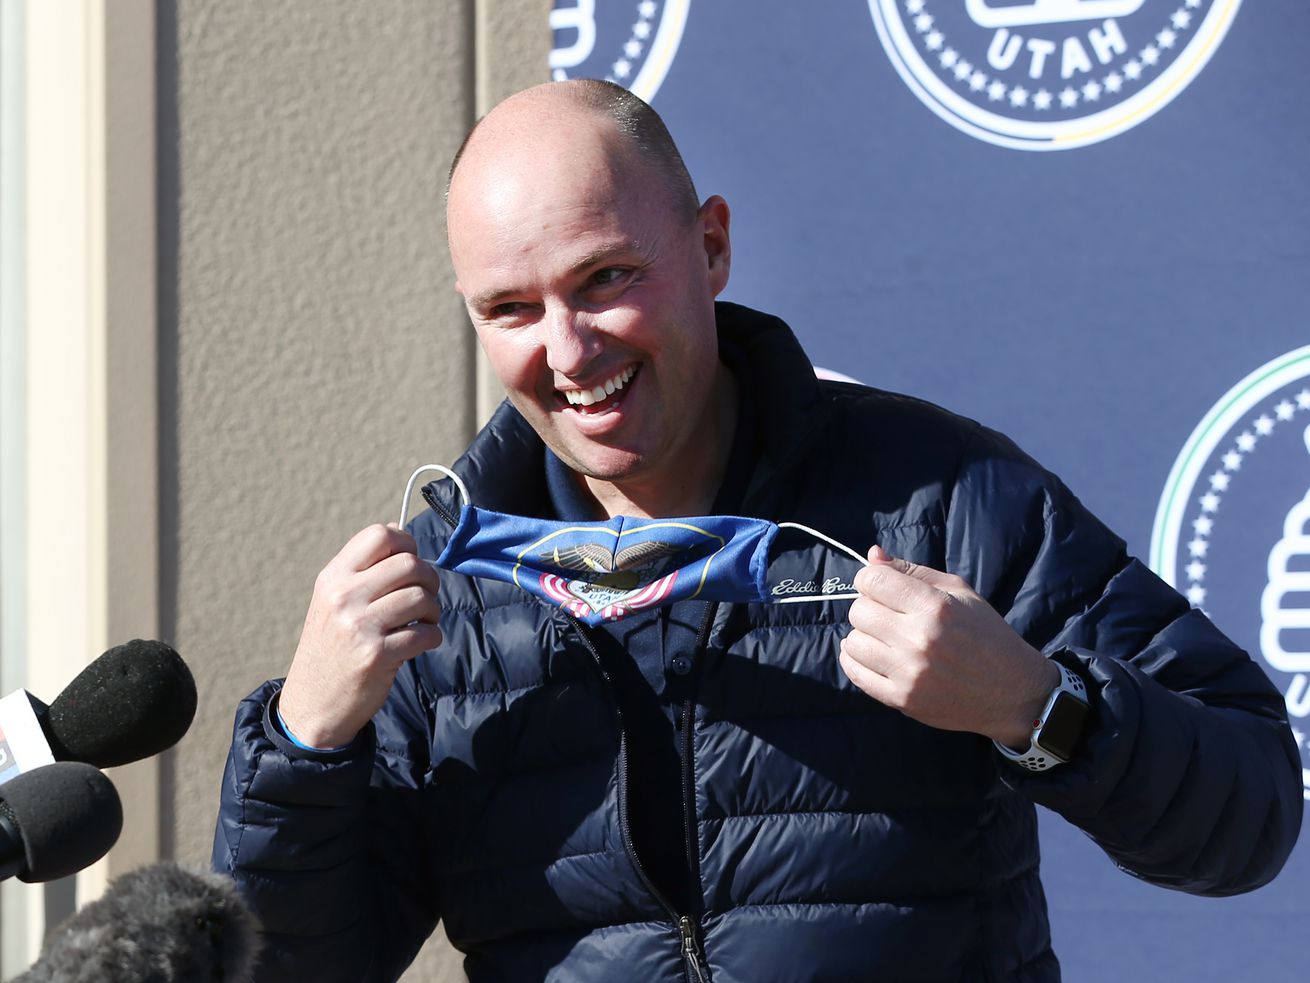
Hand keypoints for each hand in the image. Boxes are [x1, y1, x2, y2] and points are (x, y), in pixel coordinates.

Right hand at [279, 524, 442, 747]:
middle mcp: (344, 597)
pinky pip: (425, 633)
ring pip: (421, 597)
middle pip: (409, 564)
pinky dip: (432, 637)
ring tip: (423, 621)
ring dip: (433, 610)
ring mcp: (359, 626)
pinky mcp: (377, 655)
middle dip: (429, 579)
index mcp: (333, 577)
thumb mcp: (333, 601)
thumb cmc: (332, 647)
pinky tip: (420, 642)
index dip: (407, 544)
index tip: (411, 563)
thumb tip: (403, 535)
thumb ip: (364, 571)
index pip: (379, 535)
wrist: (313, 703)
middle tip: (424, 598)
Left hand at [839, 546, 1057, 746]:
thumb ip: (913, 572)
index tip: (880, 586)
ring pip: (853, 642)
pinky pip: (856, 675)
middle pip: (859, 611)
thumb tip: (872, 555)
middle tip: (887, 614)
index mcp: (935, 607)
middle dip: (868, 606)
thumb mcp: (960, 592)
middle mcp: (919, 639)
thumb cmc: (987, 635)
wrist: (1013, 692)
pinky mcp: (903, 700)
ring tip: (884, 637)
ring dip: (864, 635)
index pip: (872, 580)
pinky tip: (872, 655)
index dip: (870, 578)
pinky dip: (856, 661)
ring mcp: (909, 673)